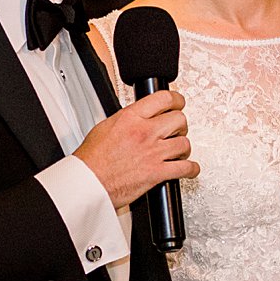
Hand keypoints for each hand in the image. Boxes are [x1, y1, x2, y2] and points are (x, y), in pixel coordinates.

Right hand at [75, 90, 198, 209]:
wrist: (88, 182)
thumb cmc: (91, 160)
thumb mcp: (105, 126)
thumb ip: (126, 119)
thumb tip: (137, 117)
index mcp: (130, 118)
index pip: (163, 98)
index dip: (176, 99)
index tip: (178, 103)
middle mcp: (144, 133)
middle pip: (179, 119)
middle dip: (180, 125)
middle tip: (177, 129)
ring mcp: (153, 153)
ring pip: (184, 143)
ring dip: (184, 147)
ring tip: (179, 150)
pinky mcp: (157, 173)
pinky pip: (185, 168)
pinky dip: (191, 169)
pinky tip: (189, 168)